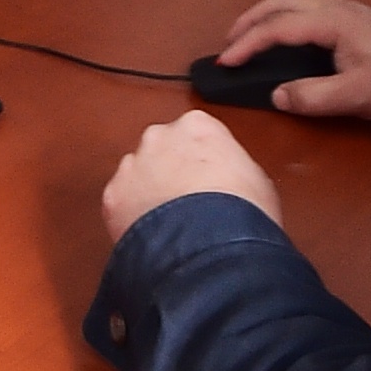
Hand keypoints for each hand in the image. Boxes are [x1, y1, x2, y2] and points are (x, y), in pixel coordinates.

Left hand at [101, 110, 280, 244]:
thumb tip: (228, 181)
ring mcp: (132, 165)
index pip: (196, 134)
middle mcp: (159, 137)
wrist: (213, 244)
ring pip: (136, 177)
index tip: (208, 180)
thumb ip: (233, 168)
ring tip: (170, 227)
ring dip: (148, 195)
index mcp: (197, 126)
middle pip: (161, 150)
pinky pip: (121, 205)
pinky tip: (153, 238)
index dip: (202, 161)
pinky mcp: (113, 196)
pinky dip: (132, 219)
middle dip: (169, 172)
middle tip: (187, 204)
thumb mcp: (257, 180)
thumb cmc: (243, 211)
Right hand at [216, 0, 370, 124]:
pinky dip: (284, 22)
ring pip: (294, 3)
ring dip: (266, 18)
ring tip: (248, 41)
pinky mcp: (355, 21)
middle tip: (228, 44)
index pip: (278, 27)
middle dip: (249, 20)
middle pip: (281, 2)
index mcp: (333, 21)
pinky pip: (307, 12)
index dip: (248, 43)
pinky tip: (284, 42)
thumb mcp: (357, 97)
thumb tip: (277, 96)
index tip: (226, 61)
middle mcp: (336, 8)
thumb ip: (313, 97)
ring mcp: (347, 12)